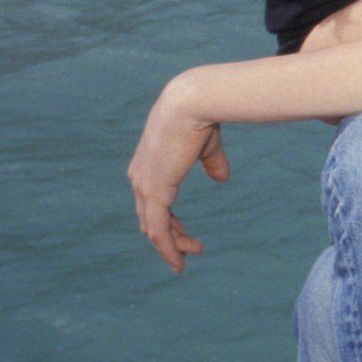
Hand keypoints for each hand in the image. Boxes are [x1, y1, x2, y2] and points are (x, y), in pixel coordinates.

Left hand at [126, 74, 229, 273]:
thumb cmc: (201, 117)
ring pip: (153, 228)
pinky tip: (178, 260)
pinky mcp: (154, 192)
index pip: (153, 203)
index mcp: (148, 166)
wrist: (192, 102)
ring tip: (188, 257)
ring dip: (171, 246)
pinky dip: (167, 247)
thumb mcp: (207, 146)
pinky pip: (158, 229)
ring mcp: (144, 186)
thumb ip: (212, 164)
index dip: (169, 222)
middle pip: (150, 219)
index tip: (186, 236)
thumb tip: (222, 179)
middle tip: (193, 250)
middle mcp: (139, 178)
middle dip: (171, 238)